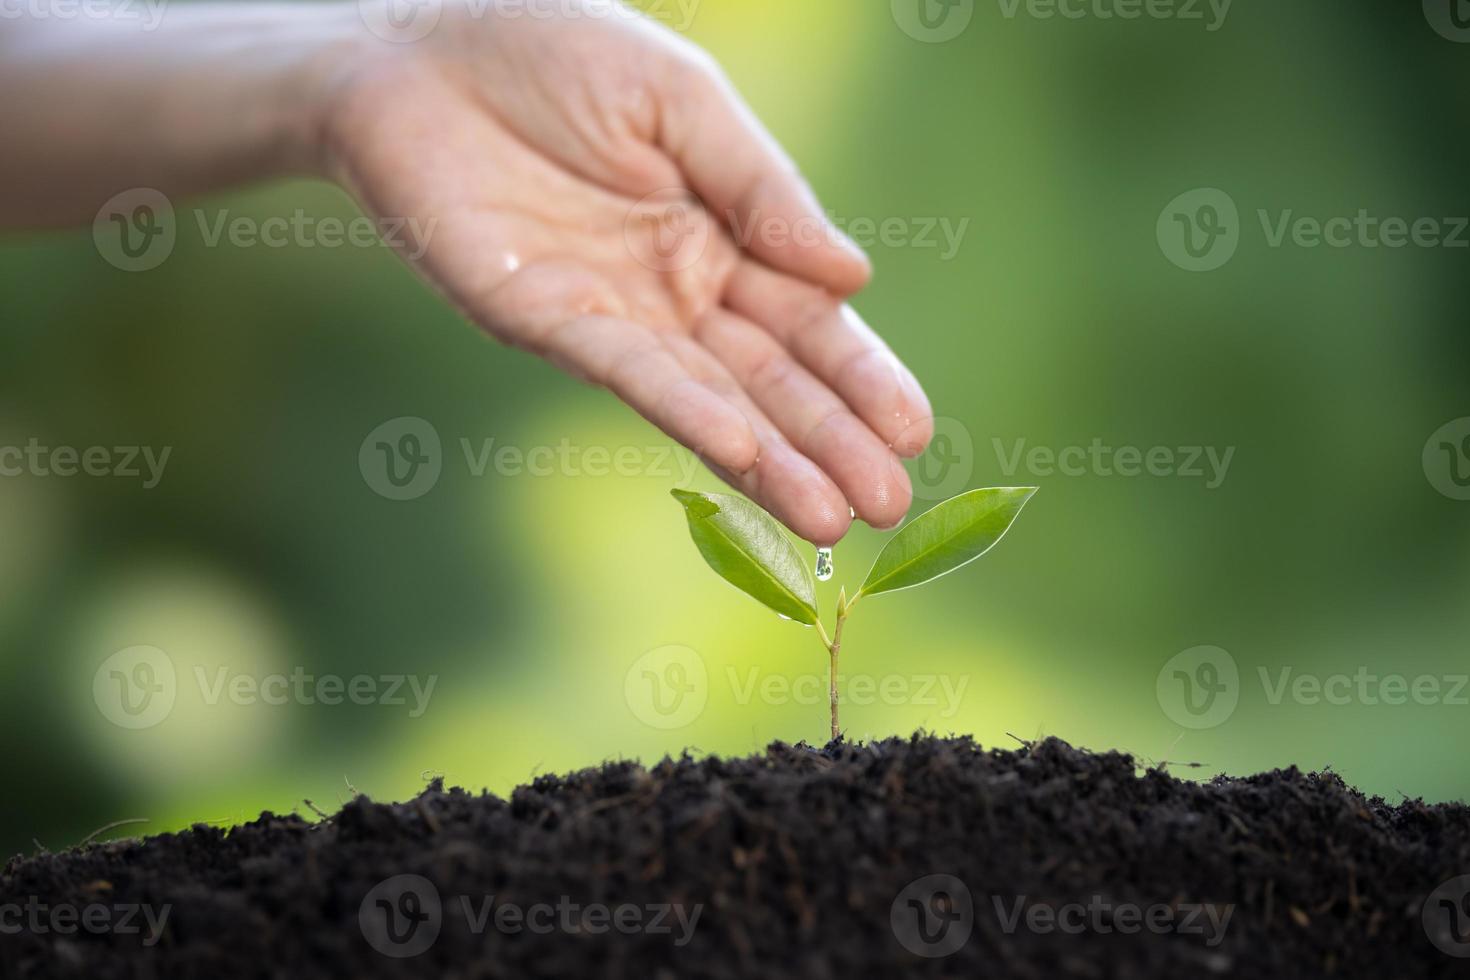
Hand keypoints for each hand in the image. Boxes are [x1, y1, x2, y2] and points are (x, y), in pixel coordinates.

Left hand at [321, 1, 932, 543]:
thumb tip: (854, 276)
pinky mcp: (546, 320)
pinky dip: (686, 409)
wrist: (417, 45)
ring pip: (710, 396)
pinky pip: (629, 371)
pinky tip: (743, 452)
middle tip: (888, 505)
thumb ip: (762, 187)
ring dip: (771, 459)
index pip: (809, 319)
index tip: (915, 431)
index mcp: (722, 232)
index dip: (861, 376)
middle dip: (831, 441)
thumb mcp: (683, 100)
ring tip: (833, 519)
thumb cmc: (553, 48)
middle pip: (770, 376)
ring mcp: (616, 312)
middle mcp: (676, 287)